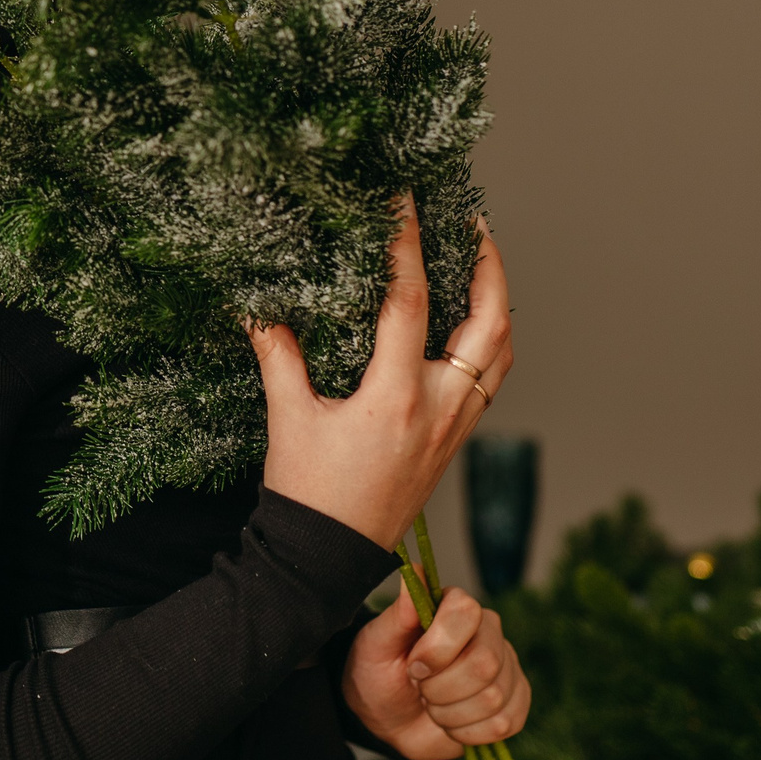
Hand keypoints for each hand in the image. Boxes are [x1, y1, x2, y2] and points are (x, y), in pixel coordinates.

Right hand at [252, 200, 511, 549]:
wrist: (328, 558)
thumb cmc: (307, 491)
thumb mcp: (287, 417)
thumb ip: (278, 355)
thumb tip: (259, 307)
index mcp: (394, 398)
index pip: (410, 302)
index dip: (408, 244)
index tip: (405, 201)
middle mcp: (437, 408)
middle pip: (489, 325)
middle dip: (489, 267)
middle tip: (476, 224)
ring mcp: (454, 427)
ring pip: (501, 354)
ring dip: (498, 303)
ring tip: (484, 265)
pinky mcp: (455, 442)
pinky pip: (491, 381)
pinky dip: (491, 343)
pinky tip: (473, 326)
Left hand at [342, 583, 531, 759]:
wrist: (386, 719)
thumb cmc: (379, 673)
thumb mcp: (375, 644)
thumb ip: (398, 612)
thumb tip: (415, 569)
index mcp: (455, 609)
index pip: (467, 612)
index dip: (438, 646)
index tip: (414, 666)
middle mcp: (488, 633)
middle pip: (485, 662)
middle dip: (441, 688)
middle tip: (420, 689)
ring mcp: (506, 669)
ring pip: (493, 698)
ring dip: (449, 713)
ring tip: (432, 705)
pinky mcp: (514, 704)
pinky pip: (504, 723)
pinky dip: (467, 732)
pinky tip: (451, 723)